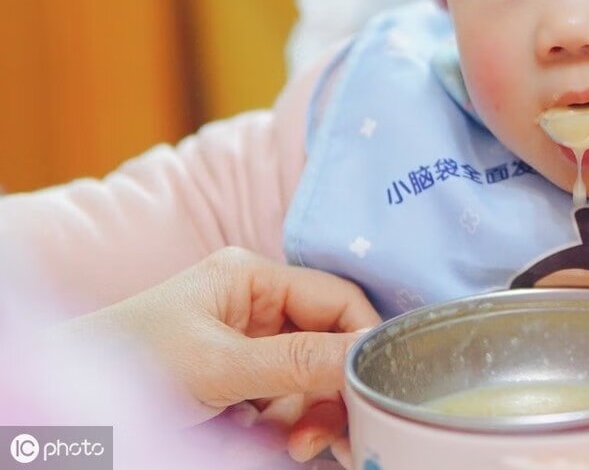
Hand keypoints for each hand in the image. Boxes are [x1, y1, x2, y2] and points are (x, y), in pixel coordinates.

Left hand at [61, 247, 380, 464]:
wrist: (69, 422)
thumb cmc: (128, 367)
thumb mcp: (218, 364)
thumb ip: (296, 360)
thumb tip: (367, 356)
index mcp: (253, 280)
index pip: (336, 300)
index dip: (363, 337)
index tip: (377, 383)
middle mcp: (258, 311)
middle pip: (330, 346)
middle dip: (335, 389)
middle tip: (334, 433)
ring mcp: (251, 354)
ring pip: (315, 385)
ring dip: (316, 418)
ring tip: (299, 448)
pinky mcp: (243, 394)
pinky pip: (292, 410)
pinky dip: (297, 431)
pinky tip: (288, 447)